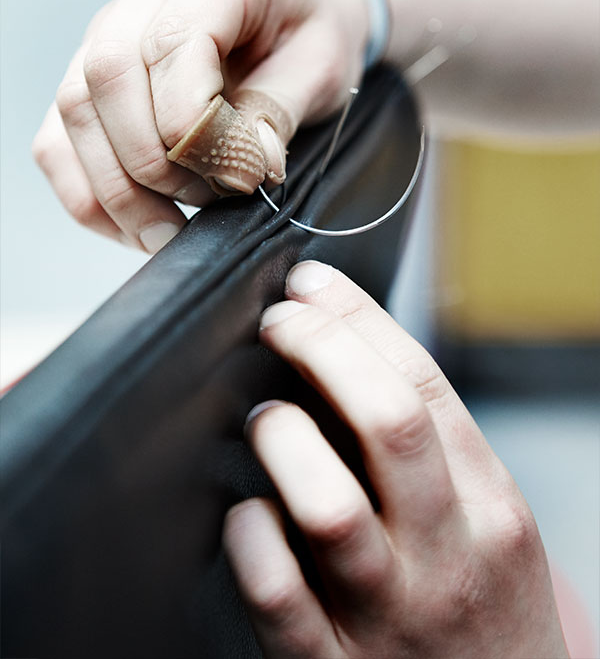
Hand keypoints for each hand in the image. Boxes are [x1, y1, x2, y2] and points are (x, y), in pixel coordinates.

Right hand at [32, 0, 367, 251]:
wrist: (297, 13)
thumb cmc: (311, 33)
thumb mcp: (322, 67)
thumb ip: (281, 112)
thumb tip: (247, 166)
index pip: (173, 41)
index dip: (191, 121)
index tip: (233, 176)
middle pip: (107, 74)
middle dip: (151, 161)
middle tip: (206, 203)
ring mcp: (110, 27)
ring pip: (73, 109)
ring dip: (115, 187)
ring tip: (167, 232)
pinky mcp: (91, 73)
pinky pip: (59, 137)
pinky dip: (89, 193)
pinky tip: (134, 226)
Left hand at [223, 262, 567, 658]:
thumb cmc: (486, 609)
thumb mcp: (489, 522)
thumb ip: (430, 452)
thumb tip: (344, 359)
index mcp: (489, 505)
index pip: (421, 383)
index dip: (356, 319)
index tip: (312, 285)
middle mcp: (445, 555)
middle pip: (386, 421)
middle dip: (321, 350)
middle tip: (280, 323)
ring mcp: (389, 616)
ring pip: (329, 507)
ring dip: (284, 440)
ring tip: (265, 418)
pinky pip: (277, 596)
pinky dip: (250, 539)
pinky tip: (244, 516)